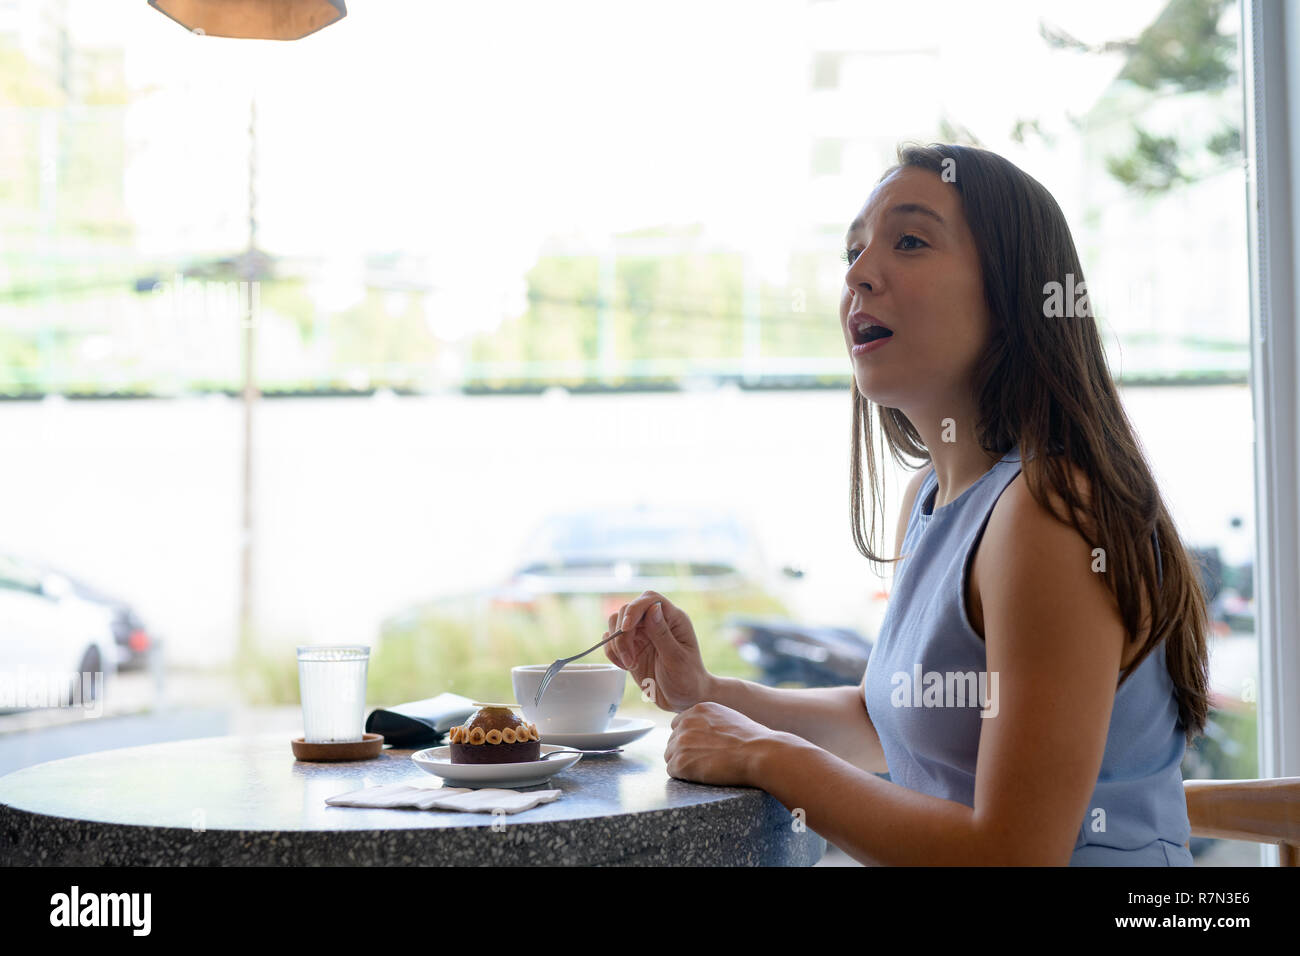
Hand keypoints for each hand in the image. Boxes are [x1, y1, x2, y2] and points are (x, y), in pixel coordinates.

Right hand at [602, 590, 712, 712]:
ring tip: (630, 665)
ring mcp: (642, 634)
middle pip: (627, 611)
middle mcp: (656, 622)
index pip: (649, 599)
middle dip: (622, 635)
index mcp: (673, 619)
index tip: (626, 628)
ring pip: (616, 624)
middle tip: (630, 661)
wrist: (684, 699)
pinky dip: (612, 652)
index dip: (634, 609)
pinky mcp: (631, 647)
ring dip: (616, 645)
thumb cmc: (688, 680)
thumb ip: (663, 634)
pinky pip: (611, 640)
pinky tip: (624, 666)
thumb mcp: (677, 659)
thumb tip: (652, 608)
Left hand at [664, 701, 783, 787]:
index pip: (679, 724)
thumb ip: (710, 722)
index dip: (689, 739)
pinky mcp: (681, 762)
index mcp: (698, 710)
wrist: (759, 753)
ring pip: (670, 756)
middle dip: (684, 752)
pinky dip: (684, 776)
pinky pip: (673, 771)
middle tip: (704, 762)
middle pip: (672, 740)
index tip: (701, 748)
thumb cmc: (752, 740)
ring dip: (683, 764)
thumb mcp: (728, 719)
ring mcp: (681, 742)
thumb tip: (703, 735)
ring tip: (705, 768)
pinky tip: (701, 775)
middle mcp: (686, 722)